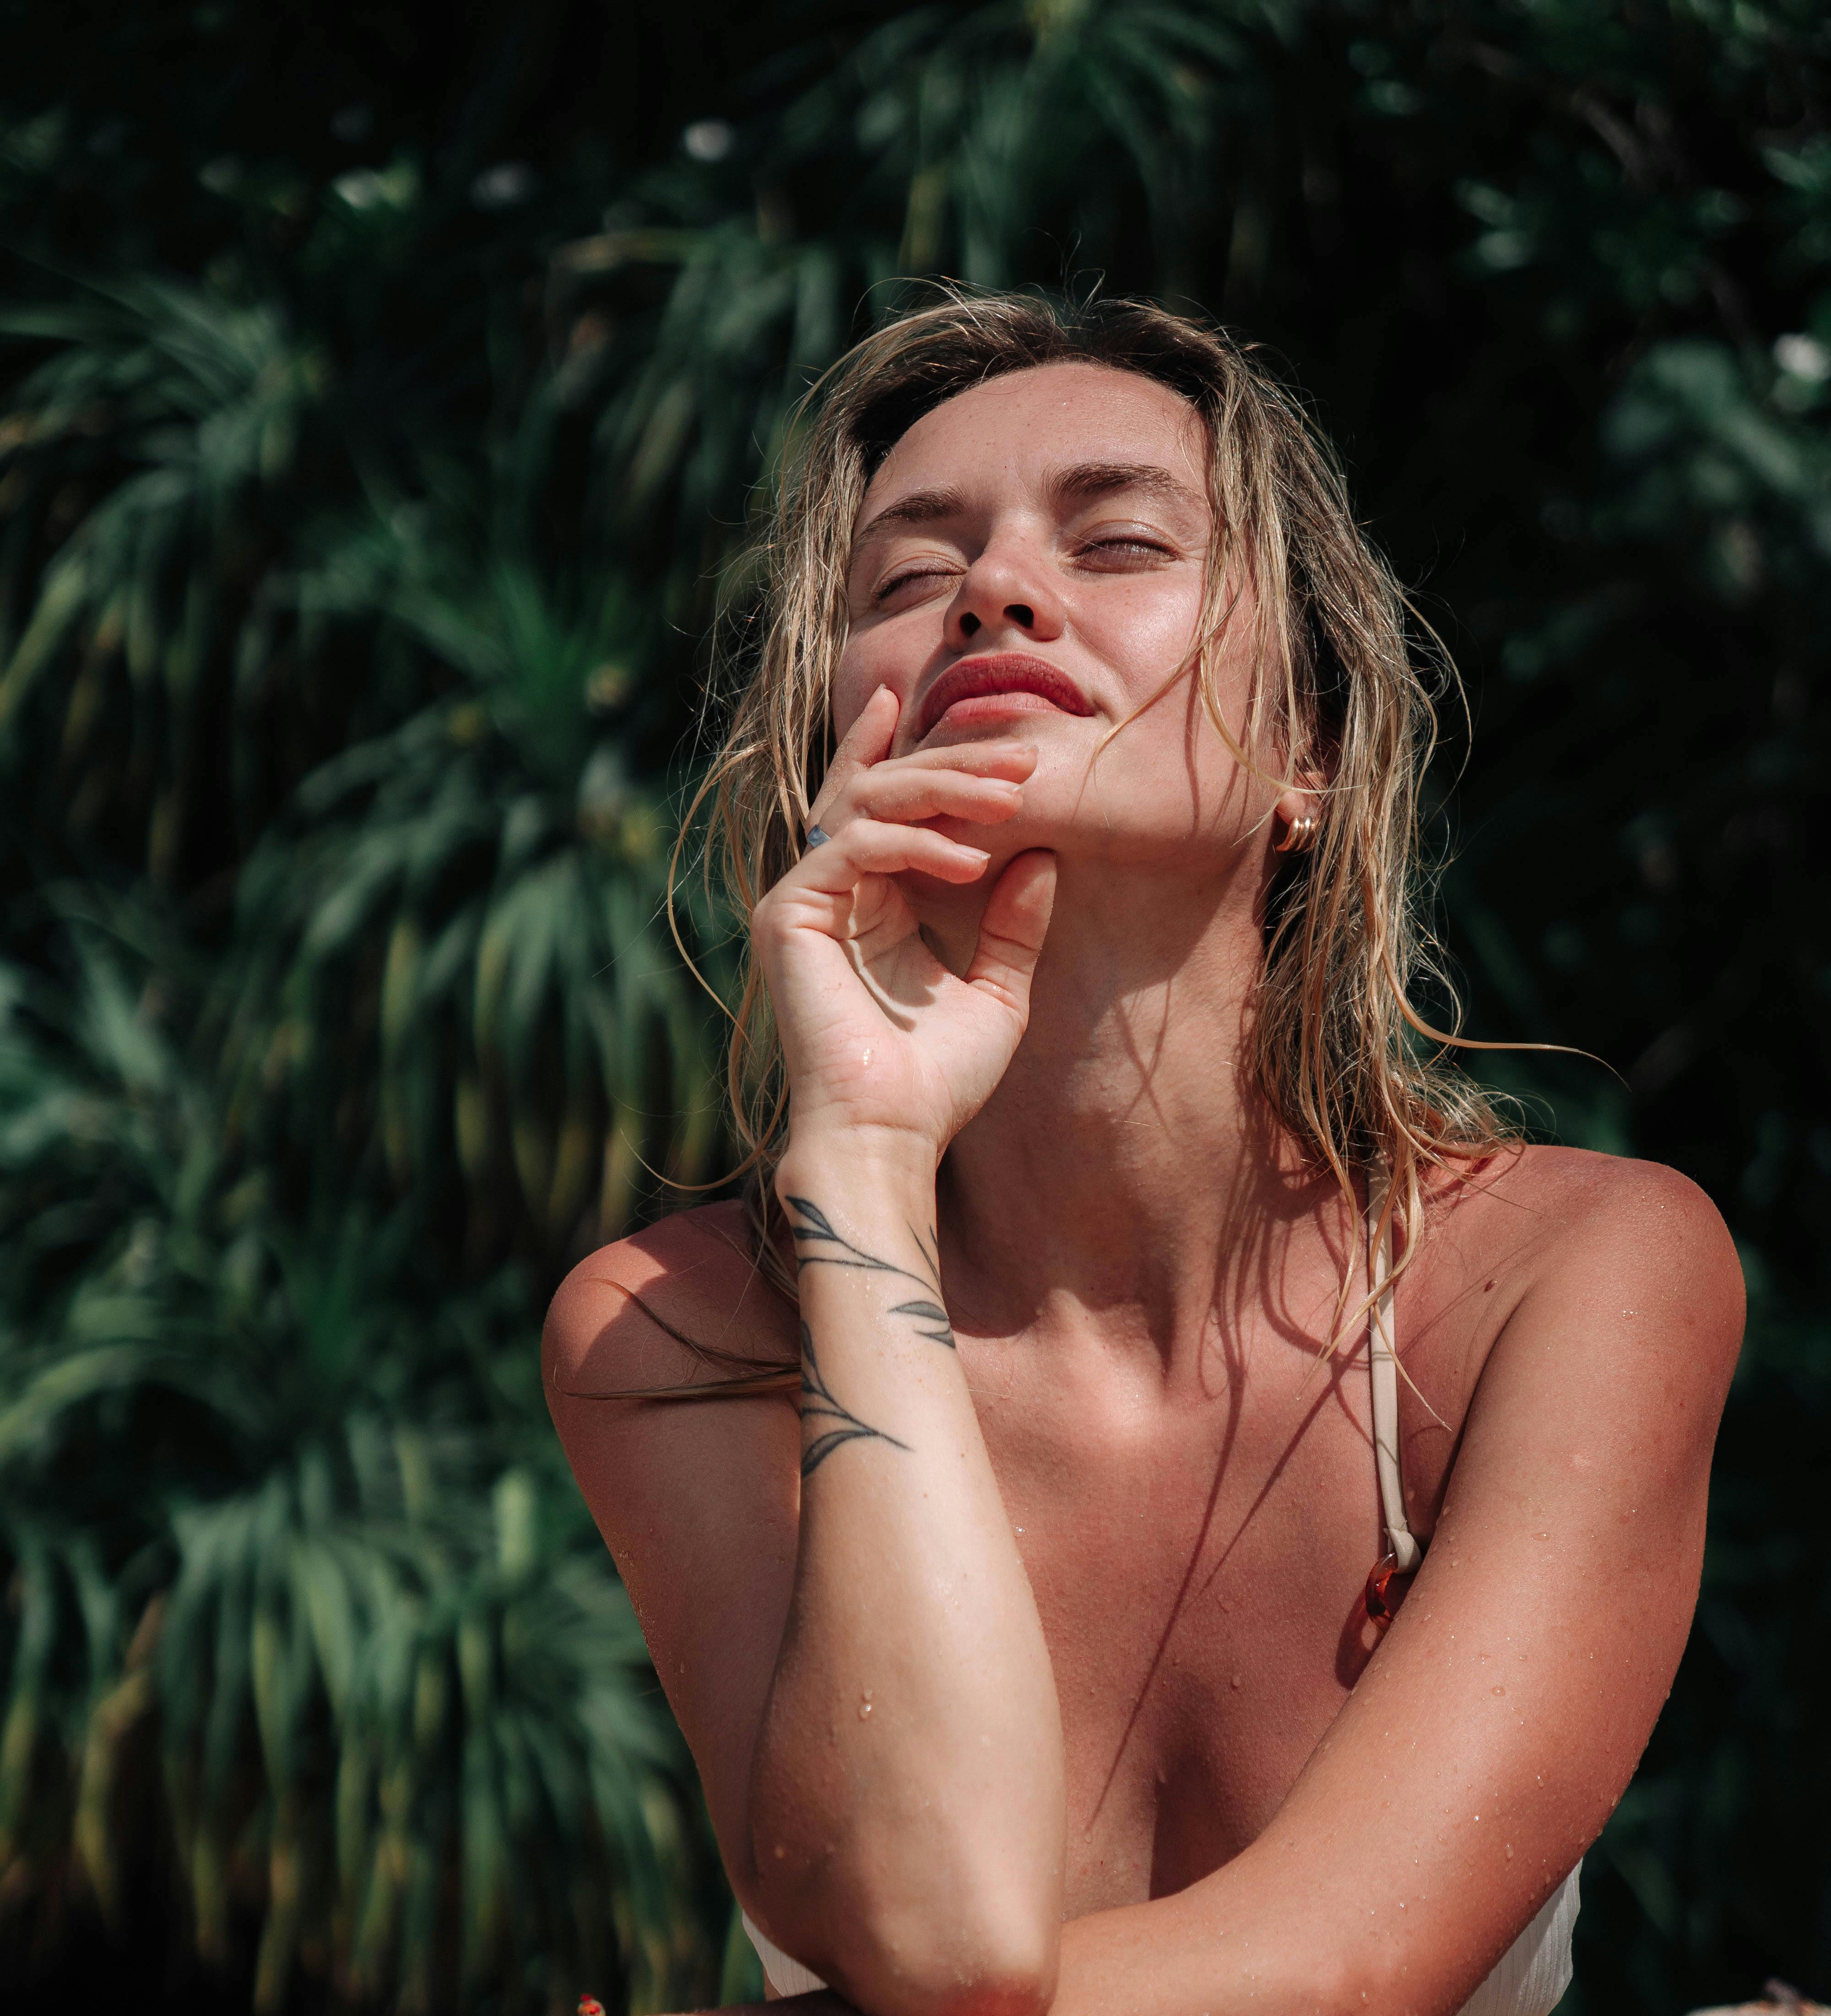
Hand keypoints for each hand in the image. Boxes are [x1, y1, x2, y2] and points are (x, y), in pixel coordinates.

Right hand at [751, 685, 1057, 1169]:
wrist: (892, 1135)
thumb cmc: (937, 1081)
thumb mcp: (998, 990)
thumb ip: (1013, 924)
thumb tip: (1042, 857)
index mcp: (865, 905)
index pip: (877, 806)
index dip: (906, 752)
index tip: (949, 711)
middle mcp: (825, 894)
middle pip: (878, 791)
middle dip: (953, 764)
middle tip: (1023, 757)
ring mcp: (800, 902)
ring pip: (863, 803)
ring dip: (943, 790)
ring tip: (1011, 799)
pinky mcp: (789, 916)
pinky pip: (853, 847)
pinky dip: (915, 844)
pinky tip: (969, 860)